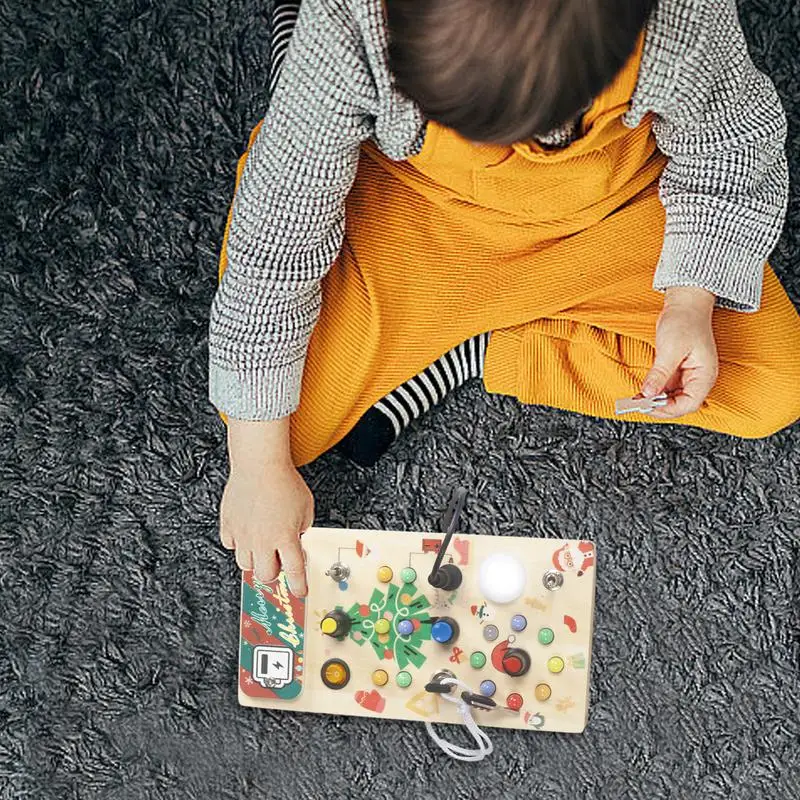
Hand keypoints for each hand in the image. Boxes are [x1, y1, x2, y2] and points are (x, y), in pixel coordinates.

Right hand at [219, 417, 313, 595]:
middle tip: (278, 563)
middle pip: (266, 576)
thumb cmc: (284, 482)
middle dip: (274, 573)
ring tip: (262, 547)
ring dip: (256, 561)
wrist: (259, 464)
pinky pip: (231, 546)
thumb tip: (295, 539)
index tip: (300, 592)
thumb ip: (302, 529)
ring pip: (246, 565)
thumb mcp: (306, 508)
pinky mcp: (229, 526)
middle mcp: (263, 541)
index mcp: (286, 538)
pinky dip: (239, 544)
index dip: (299, 586)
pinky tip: (247, 534)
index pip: (295, 571)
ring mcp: (244, 535)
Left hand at [641, 286, 718, 418]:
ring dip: (655, 400)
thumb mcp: (670, 348)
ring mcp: (688, 376)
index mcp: (705, 375)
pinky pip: (666, 387)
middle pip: (680, 404)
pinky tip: (641, 392)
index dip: (669, 409)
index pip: (690, 403)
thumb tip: (648, 393)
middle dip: (660, 406)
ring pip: (672, 397)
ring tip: (637, 400)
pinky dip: (654, 391)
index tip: (649, 407)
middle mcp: (699, 378)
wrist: (685, 304)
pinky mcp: (678, 371)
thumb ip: (660, 373)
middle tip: (639, 405)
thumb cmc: (685, 321)